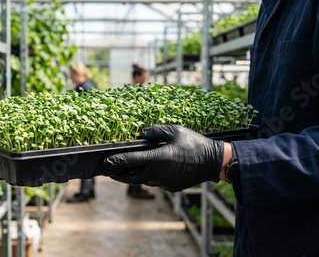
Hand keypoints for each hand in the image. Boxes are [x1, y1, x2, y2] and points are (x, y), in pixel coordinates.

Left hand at [102, 125, 223, 191]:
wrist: (214, 162)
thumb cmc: (194, 143)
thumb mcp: (175, 131)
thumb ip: (155, 131)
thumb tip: (140, 134)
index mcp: (159, 159)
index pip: (131, 161)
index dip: (116, 162)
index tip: (104, 162)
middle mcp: (159, 174)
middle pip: (132, 178)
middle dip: (118, 175)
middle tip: (108, 170)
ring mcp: (165, 183)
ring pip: (143, 180)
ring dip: (132, 176)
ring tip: (123, 170)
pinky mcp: (171, 187)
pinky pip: (155, 182)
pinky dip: (147, 176)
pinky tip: (145, 169)